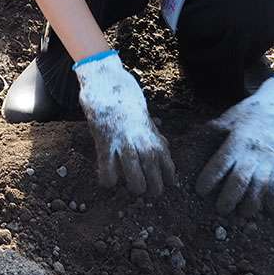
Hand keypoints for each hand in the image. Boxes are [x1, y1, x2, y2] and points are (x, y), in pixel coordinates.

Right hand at [74, 51, 176, 195]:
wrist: (107, 84)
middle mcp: (144, 146)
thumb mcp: (147, 119)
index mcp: (156, 141)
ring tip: (128, 186)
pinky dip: (107, 181)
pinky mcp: (105, 144)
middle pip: (155, 183)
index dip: (165, 181)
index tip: (159, 183)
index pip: (169, 172)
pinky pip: (108, 173)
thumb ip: (154, 135)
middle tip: (143, 189)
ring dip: (133, 188)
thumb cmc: (126, 100)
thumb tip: (163, 148)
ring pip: (136, 182)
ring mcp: (125, 146)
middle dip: (150, 190)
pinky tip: (107, 177)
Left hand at [196, 77, 273, 215]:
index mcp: (236, 142)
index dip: (210, 178)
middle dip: (230, 197)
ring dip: (251, 202)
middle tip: (221, 209)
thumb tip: (188, 136)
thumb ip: (211, 131)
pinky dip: (273, 200)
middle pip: (240, 180)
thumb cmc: (249, 114)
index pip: (220, 163)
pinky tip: (268, 210)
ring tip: (242, 213)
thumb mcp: (228, 119)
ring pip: (260, 187)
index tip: (200, 190)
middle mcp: (253, 154)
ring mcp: (270, 161)